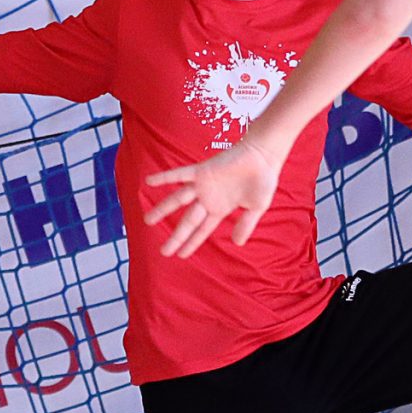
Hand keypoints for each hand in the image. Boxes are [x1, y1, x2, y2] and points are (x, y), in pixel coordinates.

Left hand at [142, 138, 280, 256]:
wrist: (264, 157)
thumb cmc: (263, 180)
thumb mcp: (256, 208)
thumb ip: (246, 225)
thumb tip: (237, 243)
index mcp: (220, 209)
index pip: (202, 230)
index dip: (191, 243)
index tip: (180, 255)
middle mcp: (208, 199)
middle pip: (188, 221)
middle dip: (176, 237)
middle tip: (164, 251)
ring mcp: (203, 185)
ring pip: (178, 200)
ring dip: (162, 209)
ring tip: (147, 220)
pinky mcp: (202, 171)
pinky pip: (180, 174)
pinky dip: (165, 177)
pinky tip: (149, 181)